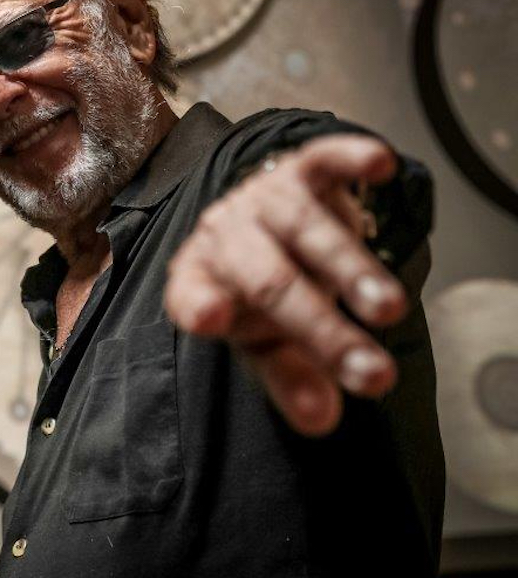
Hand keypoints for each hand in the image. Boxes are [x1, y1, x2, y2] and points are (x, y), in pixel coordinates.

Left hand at [164, 135, 407, 436]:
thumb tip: (322, 420)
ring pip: (305, 230)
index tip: (213, 320)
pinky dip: (349, 157)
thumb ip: (289, 379)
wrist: (262, 222)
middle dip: (319, 327)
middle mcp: (224, 235)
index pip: (189, 297)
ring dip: (349, 267)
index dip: (199, 306)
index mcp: (199, 279)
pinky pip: (324, 160)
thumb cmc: (257, 293)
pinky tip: (378, 163)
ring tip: (388, 310)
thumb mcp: (266, 341)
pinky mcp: (301, 170)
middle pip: (266, 279)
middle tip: (371, 374)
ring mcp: (262, 200)